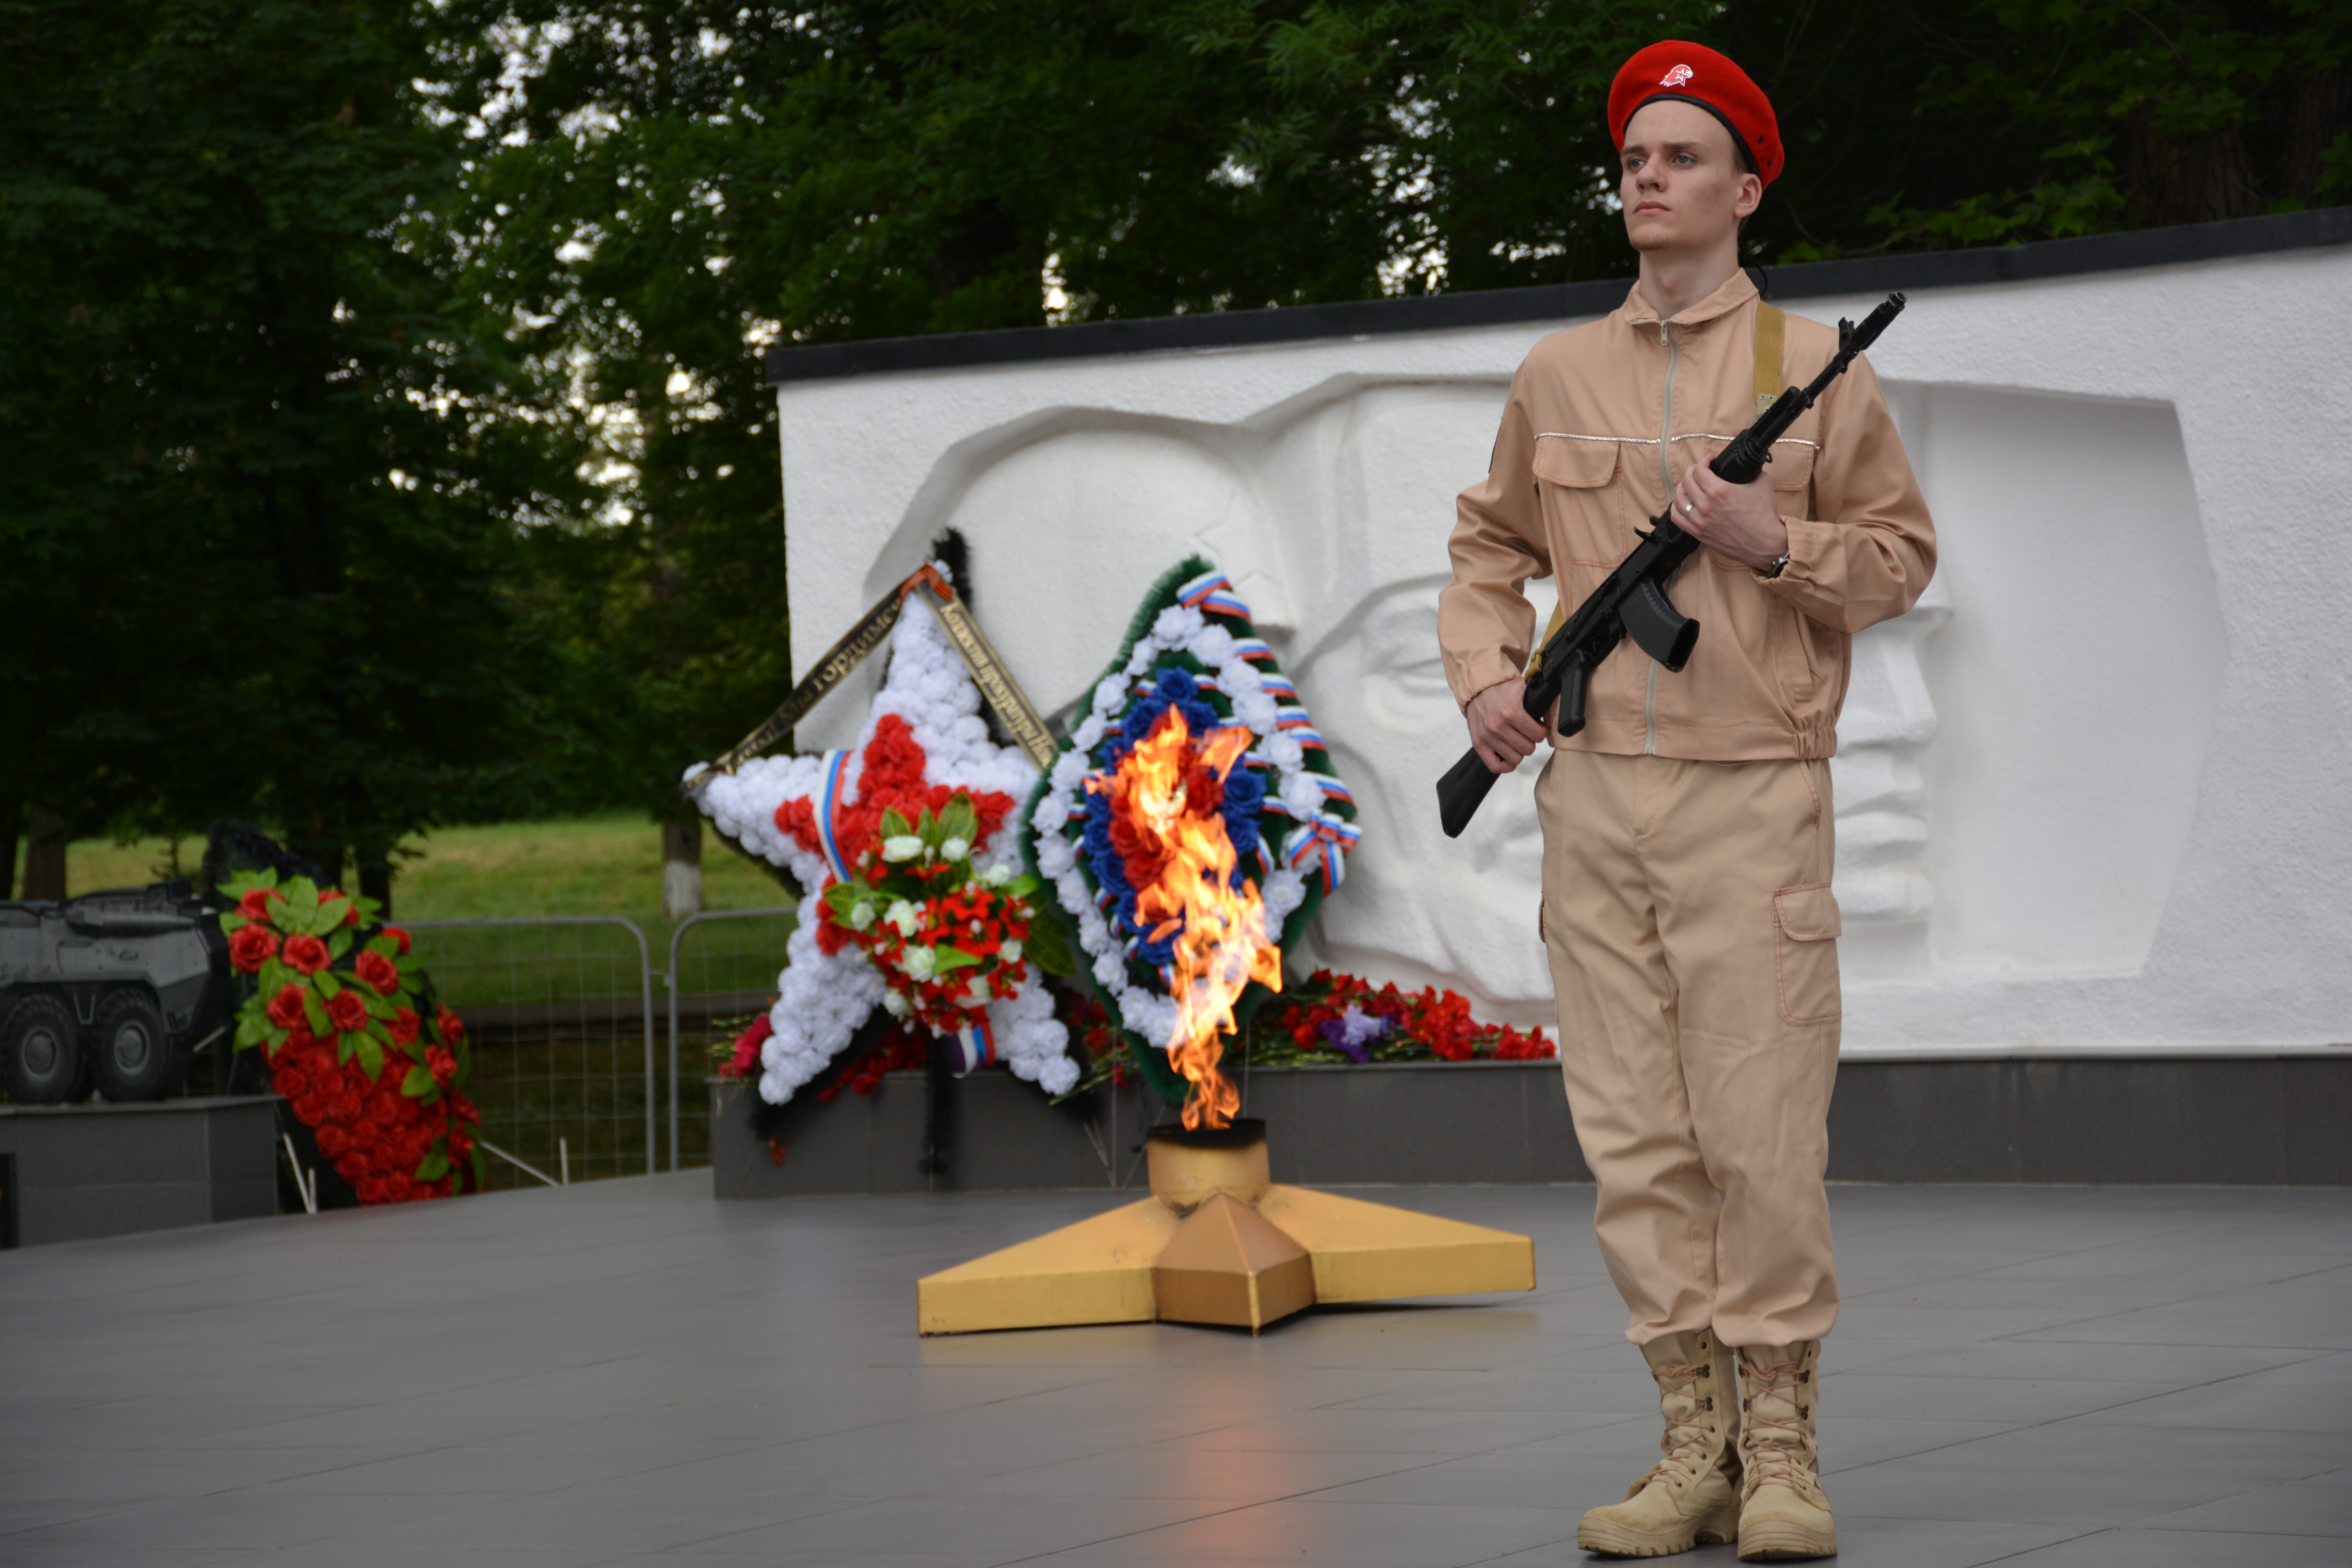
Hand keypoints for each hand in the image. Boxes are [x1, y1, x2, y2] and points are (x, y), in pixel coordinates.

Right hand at [1467, 678, 1547, 772]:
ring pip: (1515, 759)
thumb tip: (1550, 719)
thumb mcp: (1523, 687)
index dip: (1541, 731)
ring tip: (1517, 742)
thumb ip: (1539, 701)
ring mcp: (1487, 737)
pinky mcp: (1479, 744)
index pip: (1537, 735)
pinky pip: (1495, 766)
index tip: (1538, 728)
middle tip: (1527, 734)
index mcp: (1511, 711)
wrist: (1478, 689)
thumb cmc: (1501, 690)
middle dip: (1531, 741)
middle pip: (1528, 749)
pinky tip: (1509, 758)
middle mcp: (1498, 726)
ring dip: (1519, 751)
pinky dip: (1505, 766)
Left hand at [1671, 463, 1787, 571]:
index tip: (1710, 460)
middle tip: (1700, 470)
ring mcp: (1700, 521)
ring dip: (1683, 488)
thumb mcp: (1763, 483)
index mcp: (1719, 491)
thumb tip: (1745, 465)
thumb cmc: (1764, 514)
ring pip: (1678, 498)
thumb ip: (1751, 470)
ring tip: (1690, 485)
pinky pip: (1677, 518)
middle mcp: (1706, 505)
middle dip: (1692, 471)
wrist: (1764, 542)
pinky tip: (1684, 503)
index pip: (1699, 470)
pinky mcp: (1698, 533)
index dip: (1704, 461)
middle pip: (1686, 482)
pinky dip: (1677, 507)